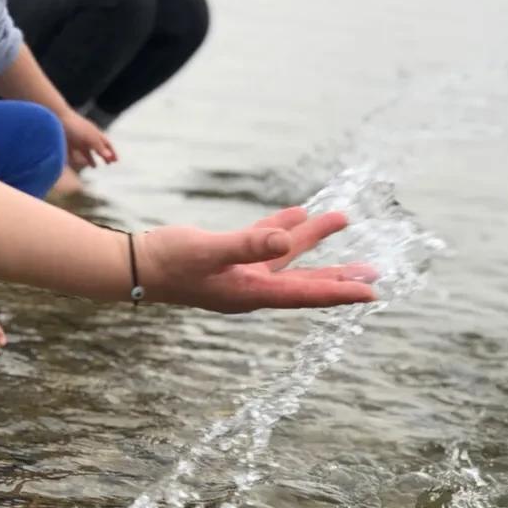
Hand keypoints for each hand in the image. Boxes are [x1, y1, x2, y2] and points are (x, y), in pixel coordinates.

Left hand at [63, 112, 117, 171]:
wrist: (56, 118)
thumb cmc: (75, 127)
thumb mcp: (89, 138)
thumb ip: (99, 148)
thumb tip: (109, 156)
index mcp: (95, 134)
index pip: (107, 144)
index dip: (112, 152)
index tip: (116, 161)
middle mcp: (87, 137)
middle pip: (98, 148)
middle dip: (104, 156)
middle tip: (109, 164)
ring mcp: (77, 140)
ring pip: (86, 151)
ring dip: (91, 159)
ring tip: (94, 166)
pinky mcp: (67, 143)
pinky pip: (73, 153)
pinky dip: (76, 158)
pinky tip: (77, 163)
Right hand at [139, 207, 377, 312]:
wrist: (133, 264)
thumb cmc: (167, 261)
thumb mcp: (208, 250)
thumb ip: (249, 244)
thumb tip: (287, 241)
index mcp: (252, 291)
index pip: (306, 293)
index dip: (340, 292)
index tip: (371, 293)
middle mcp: (252, 286)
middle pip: (306, 280)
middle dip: (340, 275)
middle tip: (374, 273)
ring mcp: (241, 272)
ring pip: (288, 255)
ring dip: (315, 238)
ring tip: (344, 218)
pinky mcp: (229, 256)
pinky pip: (265, 241)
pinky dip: (283, 229)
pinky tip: (299, 214)